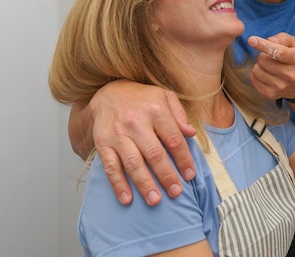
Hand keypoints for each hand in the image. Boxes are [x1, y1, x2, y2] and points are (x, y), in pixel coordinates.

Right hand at [89, 80, 196, 205]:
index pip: (174, 139)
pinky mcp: (102, 143)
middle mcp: (136, 122)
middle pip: (154, 154)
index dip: (183, 159)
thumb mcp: (165, 97)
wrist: (107, 93)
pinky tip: (127, 199)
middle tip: (176, 192)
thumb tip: (191, 133)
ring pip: (133, 163)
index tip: (190, 175)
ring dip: (144, 184)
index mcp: (156, 109)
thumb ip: (179, 114)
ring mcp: (118, 133)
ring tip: (155, 201)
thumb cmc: (142, 98)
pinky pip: (110, 167)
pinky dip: (118, 184)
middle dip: (166, 176)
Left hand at [247, 33, 294, 99]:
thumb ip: (282, 38)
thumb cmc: (291, 59)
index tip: (251, 40)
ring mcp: (280, 86)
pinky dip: (256, 75)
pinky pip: (253, 80)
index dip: (263, 45)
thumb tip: (270, 40)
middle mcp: (290, 75)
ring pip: (256, 70)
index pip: (278, 52)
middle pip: (263, 60)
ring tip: (268, 67)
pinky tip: (265, 75)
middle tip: (269, 58)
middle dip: (263, 56)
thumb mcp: (292, 44)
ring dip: (259, 66)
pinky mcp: (270, 94)